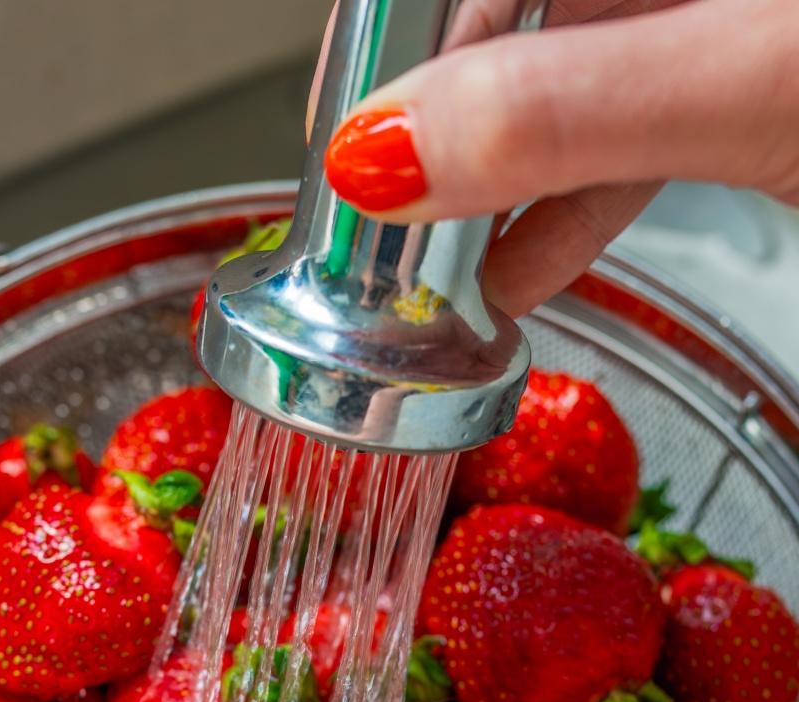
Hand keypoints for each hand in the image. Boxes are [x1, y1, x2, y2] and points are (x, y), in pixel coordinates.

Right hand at [318, 0, 798, 315]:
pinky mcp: (736, 98)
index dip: (392, 45)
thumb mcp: (747, 85)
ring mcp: (707, 31)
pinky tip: (516, 279)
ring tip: (429, 274)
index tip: (345, 145)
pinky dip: (561, 219)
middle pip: (502, 35)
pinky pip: (622, 148)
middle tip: (378, 225)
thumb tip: (388, 154)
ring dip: (487, 196)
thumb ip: (568, 110)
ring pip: (559, 99)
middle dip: (433, 132)